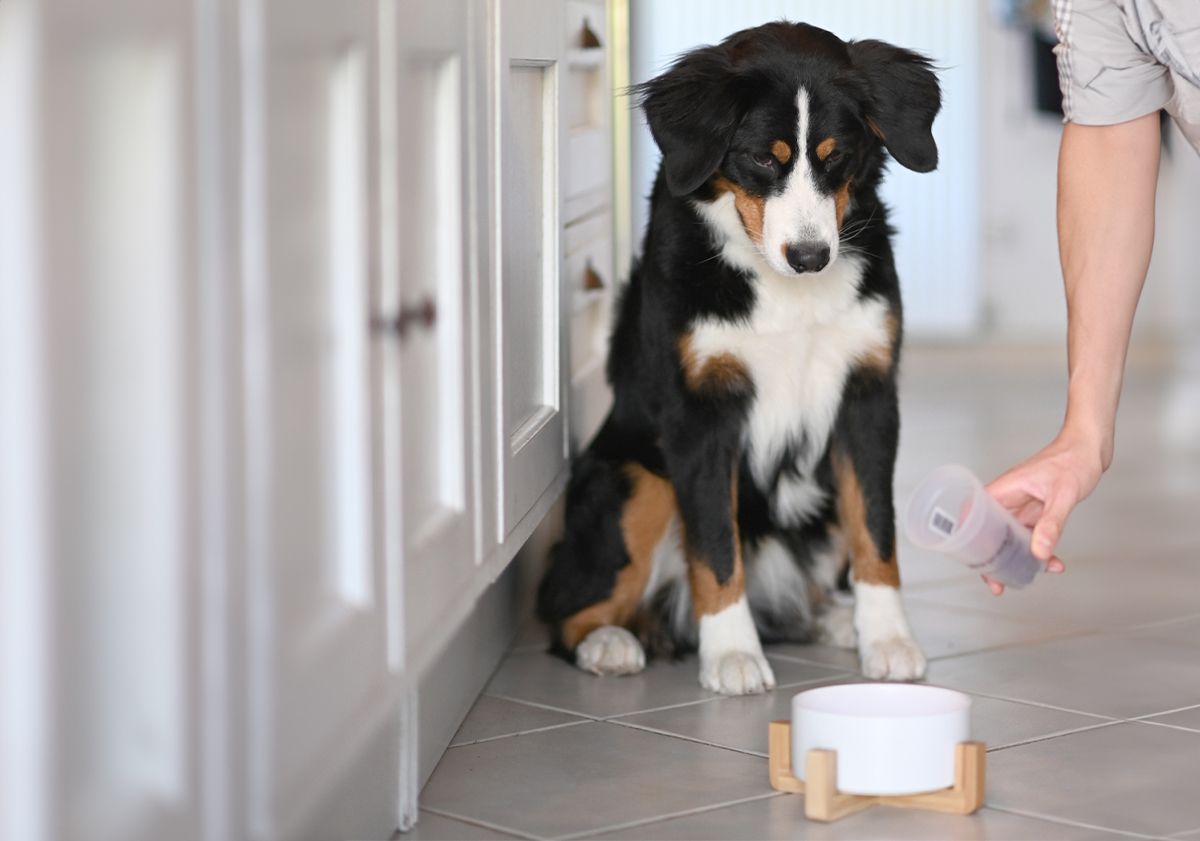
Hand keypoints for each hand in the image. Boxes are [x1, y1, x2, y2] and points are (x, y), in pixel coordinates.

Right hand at [982, 430, 1104, 594]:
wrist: (1090, 448)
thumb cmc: (1073, 460)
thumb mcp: (1063, 494)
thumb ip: (1051, 524)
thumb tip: (1040, 551)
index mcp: (1005, 489)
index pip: (974, 512)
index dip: (967, 536)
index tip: (971, 559)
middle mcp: (1009, 498)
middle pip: (989, 531)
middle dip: (992, 559)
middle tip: (997, 582)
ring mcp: (1022, 505)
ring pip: (1011, 537)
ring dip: (1019, 558)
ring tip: (1028, 577)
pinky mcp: (1037, 510)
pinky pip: (1031, 535)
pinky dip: (1039, 550)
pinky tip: (1053, 561)